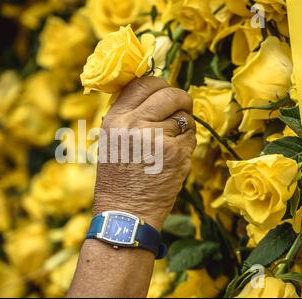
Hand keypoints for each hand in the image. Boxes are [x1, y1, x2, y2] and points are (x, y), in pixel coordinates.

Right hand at [93, 76, 195, 229]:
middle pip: (168, 92)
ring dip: (183, 126)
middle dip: (180, 98)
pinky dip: (187, 144)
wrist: (124, 213)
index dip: (159, 84)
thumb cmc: (118, 179)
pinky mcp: (175, 153)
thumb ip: (129, 116)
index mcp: (115, 119)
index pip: (142, 83)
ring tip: (169, 145)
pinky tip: (173, 159)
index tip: (165, 92)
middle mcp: (134, 124)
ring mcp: (156, 138)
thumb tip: (156, 93)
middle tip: (183, 107)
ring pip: (183, 116)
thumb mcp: (111, 141)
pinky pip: (190, 136)